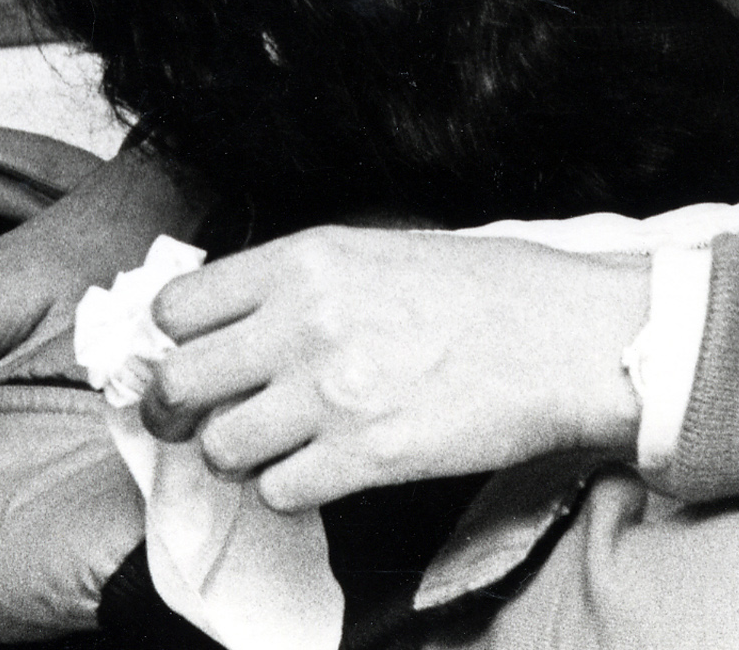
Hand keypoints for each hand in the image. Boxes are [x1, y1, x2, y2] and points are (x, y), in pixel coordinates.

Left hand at [137, 228, 650, 511]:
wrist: (564, 336)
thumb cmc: (482, 289)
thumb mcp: (372, 248)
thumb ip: (296, 281)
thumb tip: (230, 318)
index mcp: (302, 260)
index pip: (178, 305)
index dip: (173, 337)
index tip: (186, 352)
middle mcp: (303, 323)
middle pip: (181, 381)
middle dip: (179, 406)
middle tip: (196, 415)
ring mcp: (333, 393)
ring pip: (221, 446)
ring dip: (234, 454)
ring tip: (264, 445)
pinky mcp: (369, 457)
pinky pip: (279, 491)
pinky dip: (285, 488)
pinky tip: (312, 470)